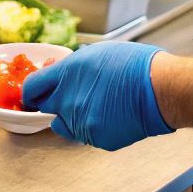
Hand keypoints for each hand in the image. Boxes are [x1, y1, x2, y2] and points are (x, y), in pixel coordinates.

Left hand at [22, 42, 171, 150]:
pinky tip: (109, 116)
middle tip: (69, 97)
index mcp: (67, 73)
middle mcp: (69, 99)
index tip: (35, 94)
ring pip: (64, 125)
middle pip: (45, 108)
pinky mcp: (95, 139)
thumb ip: (73, 66)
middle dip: (53, 103)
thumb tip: (60, 72)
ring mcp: (81, 122)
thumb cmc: (136, 65)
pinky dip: (91, 128)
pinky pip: (84, 135)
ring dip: (72, 117)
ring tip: (96, 106)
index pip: (32, 88)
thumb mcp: (98, 52)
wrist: (160, 89)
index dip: (32, 91)